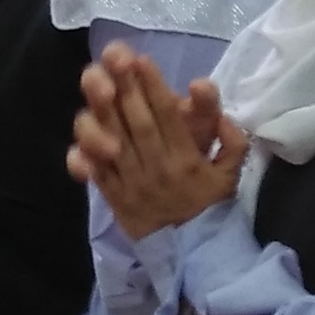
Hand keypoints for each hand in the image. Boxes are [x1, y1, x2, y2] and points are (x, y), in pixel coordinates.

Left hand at [68, 44, 247, 239]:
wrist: (193, 255)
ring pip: (116, 143)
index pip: (168, 118)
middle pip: (139, 123)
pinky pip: (99, 174)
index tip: (142, 60)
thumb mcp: (231, 175)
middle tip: (115, 59)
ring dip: (105, 112)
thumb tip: (223, 116)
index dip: (153, 87)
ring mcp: (134, 185)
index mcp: (187, 160)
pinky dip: (88, 153)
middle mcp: (159, 169)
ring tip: (99, 84)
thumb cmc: (210, 206)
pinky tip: (82, 130)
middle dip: (127, 88)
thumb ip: (232, 142)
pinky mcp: (117, 200)